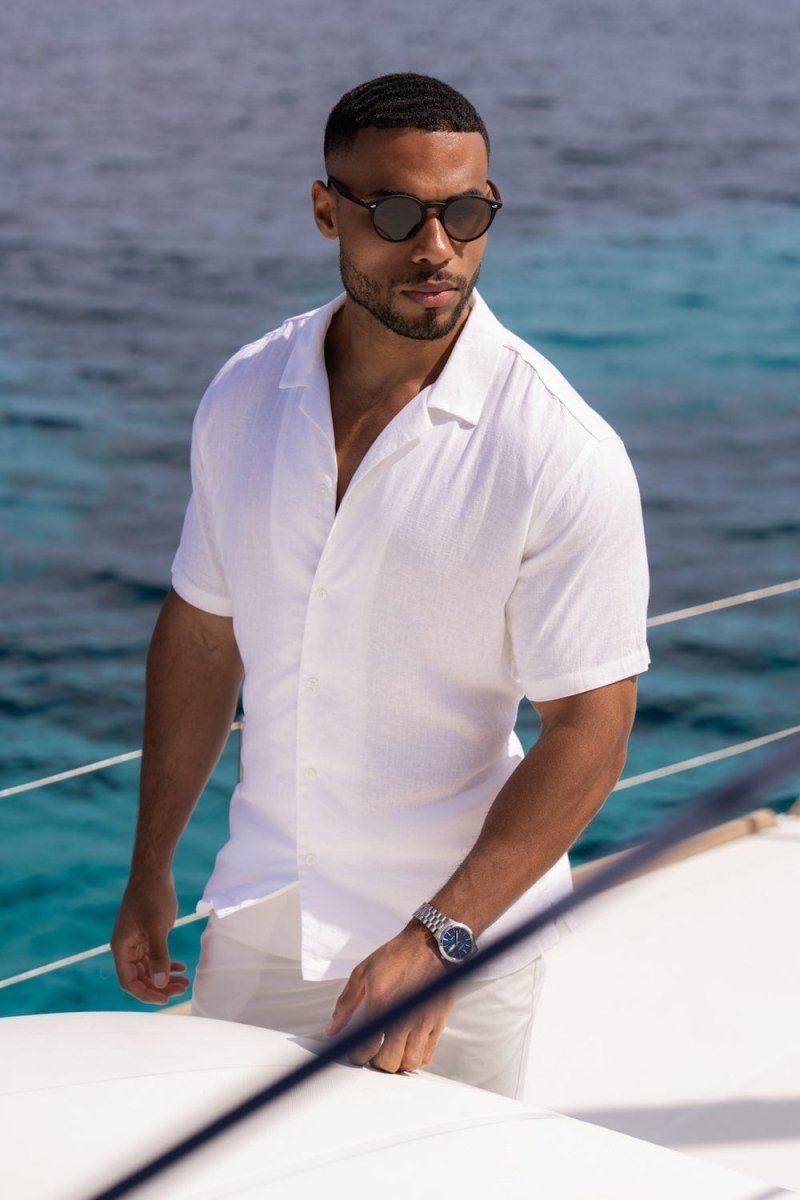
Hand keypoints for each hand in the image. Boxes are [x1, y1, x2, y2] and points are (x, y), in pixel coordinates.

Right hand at [111, 874, 188, 1003]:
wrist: (154, 872)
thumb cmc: (152, 897)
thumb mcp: (157, 929)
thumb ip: (159, 957)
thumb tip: (160, 983)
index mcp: (121, 948)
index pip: (129, 982)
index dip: (146, 993)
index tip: (165, 998)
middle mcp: (126, 947)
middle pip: (140, 977)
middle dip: (159, 986)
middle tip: (181, 989)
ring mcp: (136, 940)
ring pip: (148, 968)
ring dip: (164, 976)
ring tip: (185, 981)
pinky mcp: (147, 933)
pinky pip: (154, 956)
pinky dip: (166, 963)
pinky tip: (181, 967)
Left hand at [326, 925, 453, 1073]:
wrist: (429, 944)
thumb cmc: (398, 955)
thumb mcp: (363, 973)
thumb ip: (346, 1005)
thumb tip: (332, 1029)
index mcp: (381, 1004)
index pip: (366, 1046)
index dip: (358, 1055)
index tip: (355, 1052)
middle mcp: (403, 1017)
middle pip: (388, 1062)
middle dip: (376, 1063)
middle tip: (371, 1054)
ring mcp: (422, 1022)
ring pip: (409, 1063)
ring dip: (397, 1064)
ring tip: (389, 1053)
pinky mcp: (437, 1022)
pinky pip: (426, 1054)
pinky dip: (415, 1059)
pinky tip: (407, 1048)